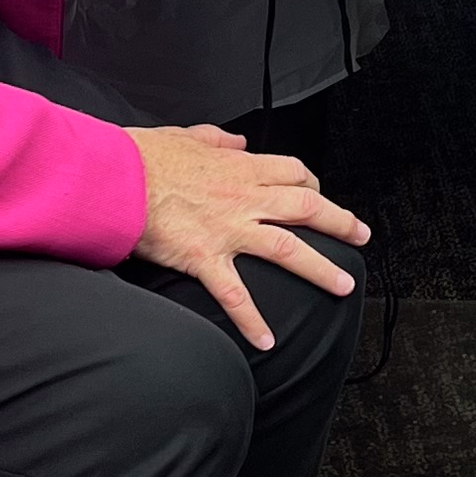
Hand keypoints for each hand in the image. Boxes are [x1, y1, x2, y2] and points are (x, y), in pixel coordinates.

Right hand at [128, 123, 369, 350]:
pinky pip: (236, 294)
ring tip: (343, 285)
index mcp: (239, 168)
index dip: (312, 183)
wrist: (115, 178)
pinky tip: (267, 340)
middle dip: (340, 223)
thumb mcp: (187, 136)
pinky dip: (253, 320)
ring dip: (321, 269)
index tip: (318, 193)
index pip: (292, 173)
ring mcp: (228, 230)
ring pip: (288, 250)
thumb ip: (217, 138)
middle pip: (306, 208)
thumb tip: (237, 139)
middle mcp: (243, 198)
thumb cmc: (144, 157)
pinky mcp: (204, 258)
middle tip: (360, 236)